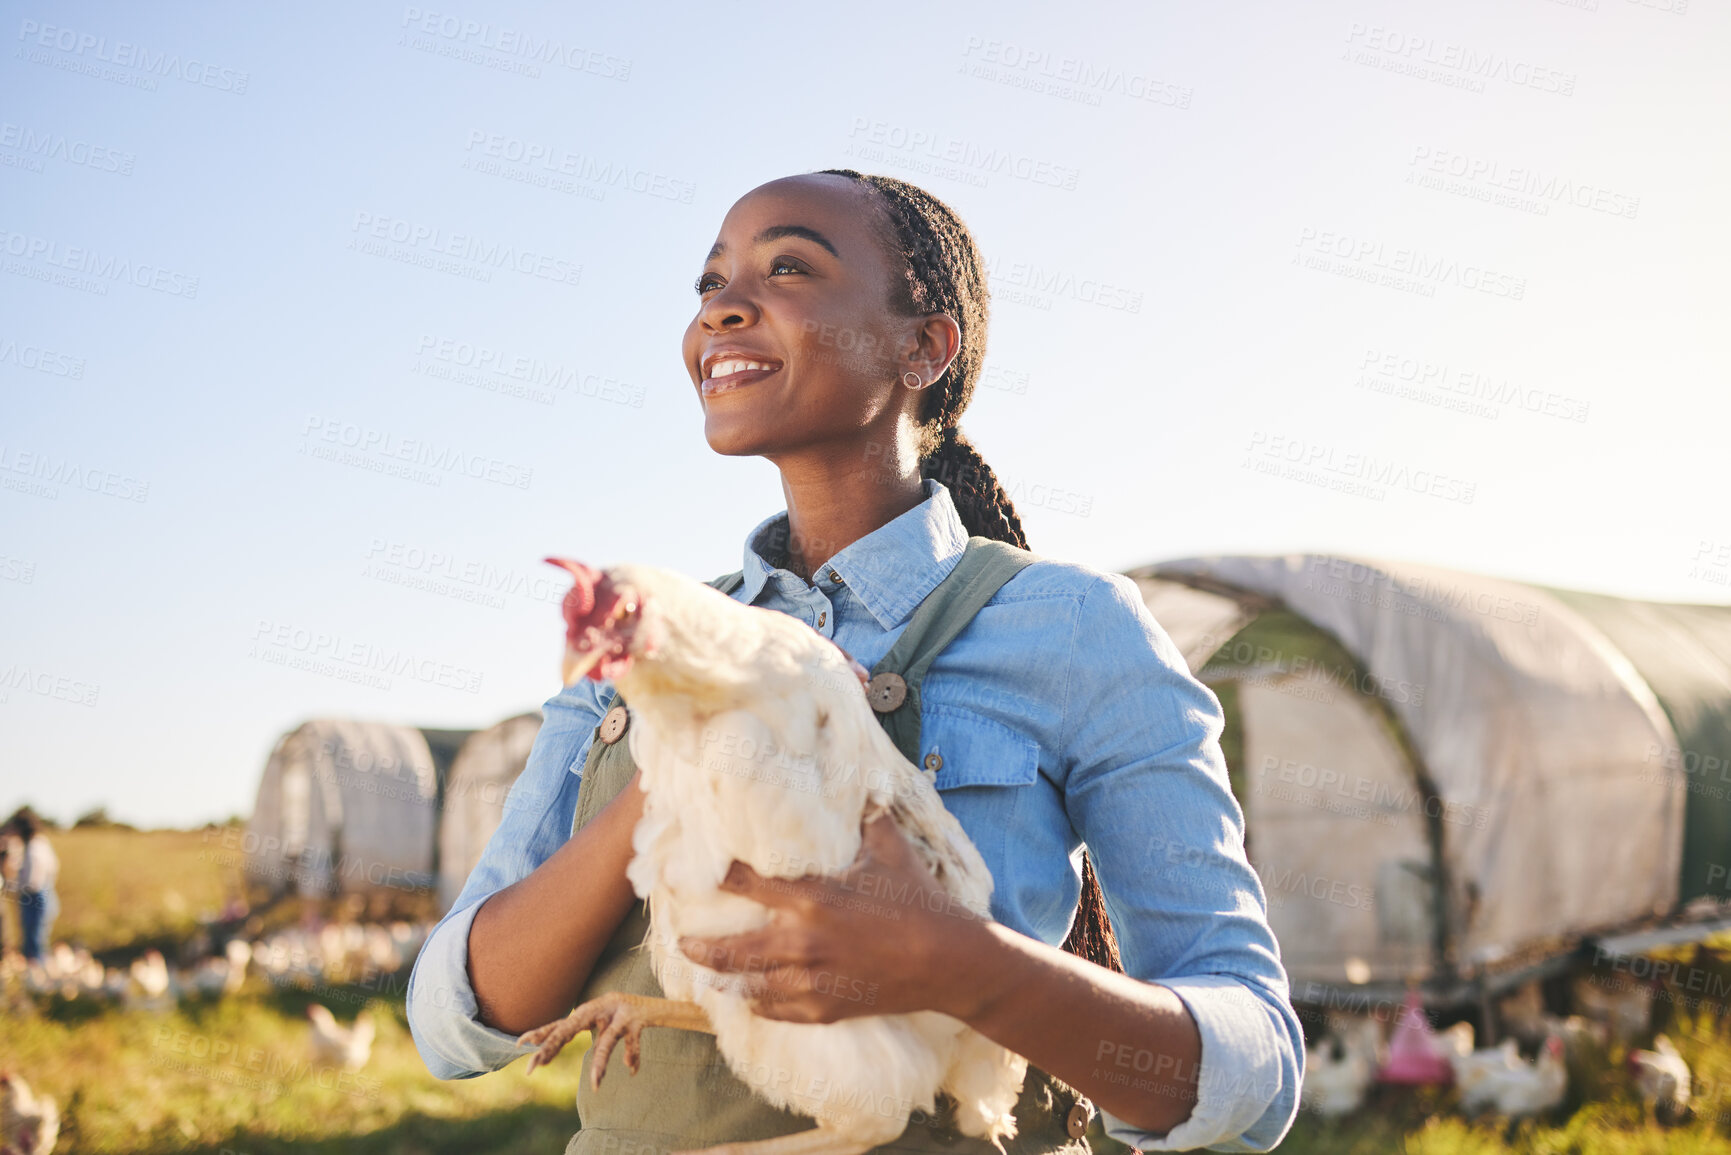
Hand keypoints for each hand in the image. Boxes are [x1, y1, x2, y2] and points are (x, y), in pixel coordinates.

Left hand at [675, 812, 998, 1023]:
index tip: (701, 873)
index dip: (721, 877)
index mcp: (813, 898)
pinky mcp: (828, 1007)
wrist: (947, 960)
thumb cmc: (919, 900)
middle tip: (682, 941)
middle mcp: (803, 941)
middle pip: (735, 949)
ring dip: (724, 981)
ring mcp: (813, 979)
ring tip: (705, 977)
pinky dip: (760, 1007)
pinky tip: (748, 1003)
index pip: (748, 884)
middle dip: (703, 946)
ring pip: (751, 985)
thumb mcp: (891, 850)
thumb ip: (868, 819)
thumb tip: (861, 787)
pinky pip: (781, 1011)